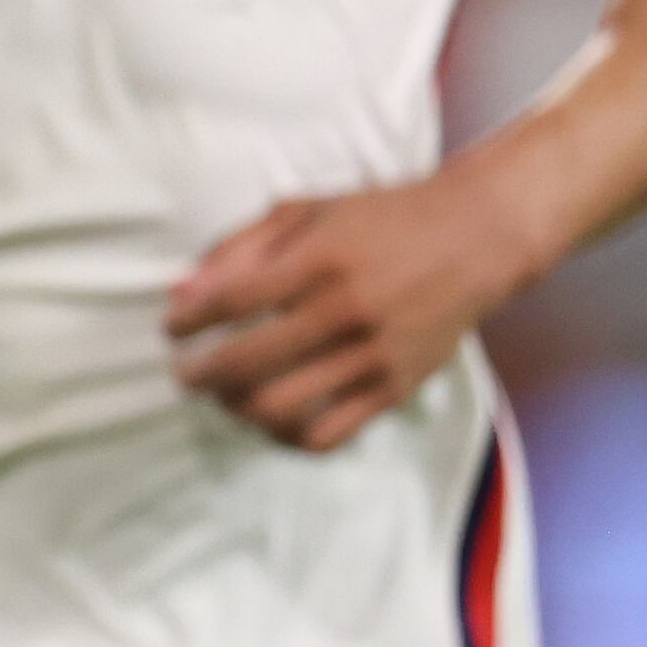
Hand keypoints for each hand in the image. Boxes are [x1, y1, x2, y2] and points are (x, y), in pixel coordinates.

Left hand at [166, 169, 546, 452]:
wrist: (474, 238)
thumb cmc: (381, 217)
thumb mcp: (307, 209)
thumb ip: (241, 246)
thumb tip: (183, 290)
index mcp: (317, 259)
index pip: (230, 302)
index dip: (189, 323)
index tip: (171, 331)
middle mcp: (343, 311)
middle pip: (247, 361)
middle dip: (200, 375)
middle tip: (184, 375)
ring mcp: (372, 355)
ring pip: (281, 407)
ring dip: (237, 408)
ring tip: (224, 397)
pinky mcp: (396, 388)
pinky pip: (330, 435)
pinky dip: (289, 437)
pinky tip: (273, 420)